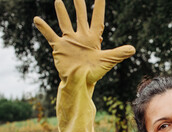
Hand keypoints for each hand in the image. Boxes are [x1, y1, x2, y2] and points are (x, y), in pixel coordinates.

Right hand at [33, 0, 134, 131]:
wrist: (80, 83)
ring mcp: (70, 41)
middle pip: (81, 17)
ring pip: (65, 23)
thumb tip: (133, 49)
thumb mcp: (107, 61)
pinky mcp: (59, 47)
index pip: (97, 19)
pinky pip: (50, 35)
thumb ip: (119, 53)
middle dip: (79, 5)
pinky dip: (43, 28)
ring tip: (58, 1)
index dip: (99, 6)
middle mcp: (81, 37)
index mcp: (94, 38)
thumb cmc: (95, 73)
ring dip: (62, 13)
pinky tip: (37, 19)